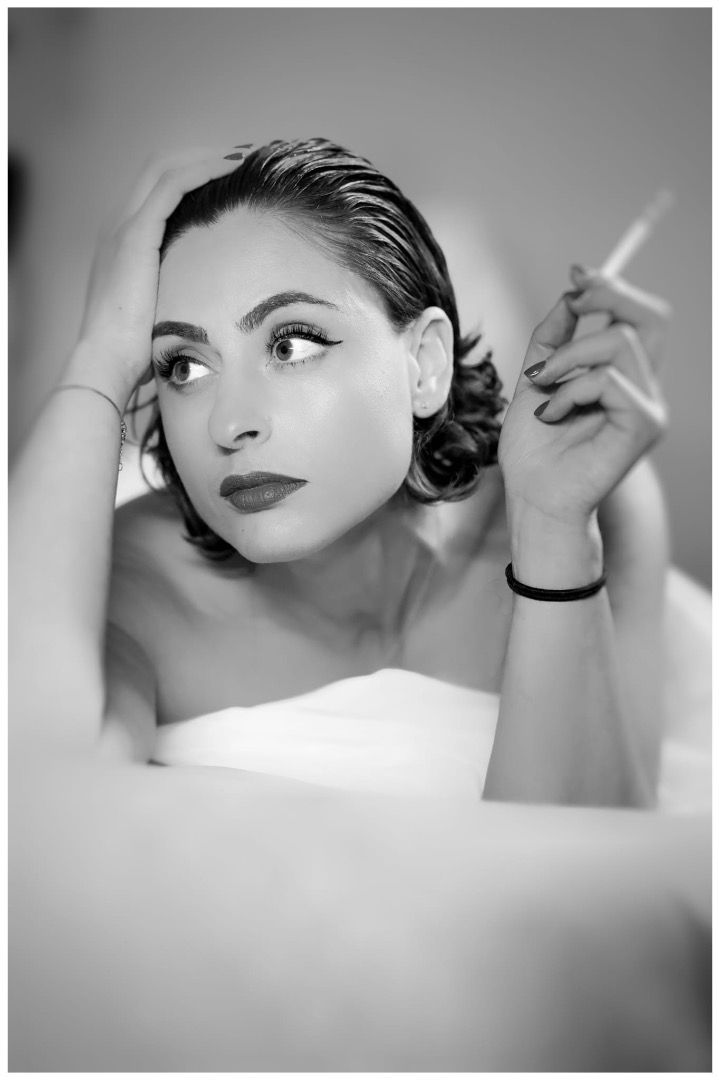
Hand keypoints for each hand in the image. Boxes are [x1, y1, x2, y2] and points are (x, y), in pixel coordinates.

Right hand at [66, 147, 244, 405]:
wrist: (106, 361)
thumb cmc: (135, 349)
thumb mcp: (160, 310)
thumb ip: (177, 292)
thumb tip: (212, 301)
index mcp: (121, 241)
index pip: (156, 189)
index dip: (191, 174)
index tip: (228, 176)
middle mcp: (116, 225)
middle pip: (158, 168)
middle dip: (200, 157)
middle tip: (240, 159)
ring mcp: (121, 227)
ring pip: (164, 168)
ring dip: (205, 158)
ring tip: (241, 158)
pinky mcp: (134, 236)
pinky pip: (170, 186)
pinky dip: (200, 171)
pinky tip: (229, 170)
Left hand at [498, 267, 669, 527]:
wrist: (533, 499)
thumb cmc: (535, 452)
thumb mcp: (537, 380)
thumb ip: (553, 339)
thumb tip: (571, 295)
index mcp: (623, 380)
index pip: (640, 320)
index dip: (614, 289)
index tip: (577, 273)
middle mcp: (644, 390)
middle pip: (651, 318)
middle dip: (609, 296)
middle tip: (573, 298)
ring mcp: (649, 408)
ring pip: (620, 343)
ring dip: (569, 357)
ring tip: (542, 387)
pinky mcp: (644, 424)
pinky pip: (608, 379)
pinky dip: (570, 390)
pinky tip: (551, 414)